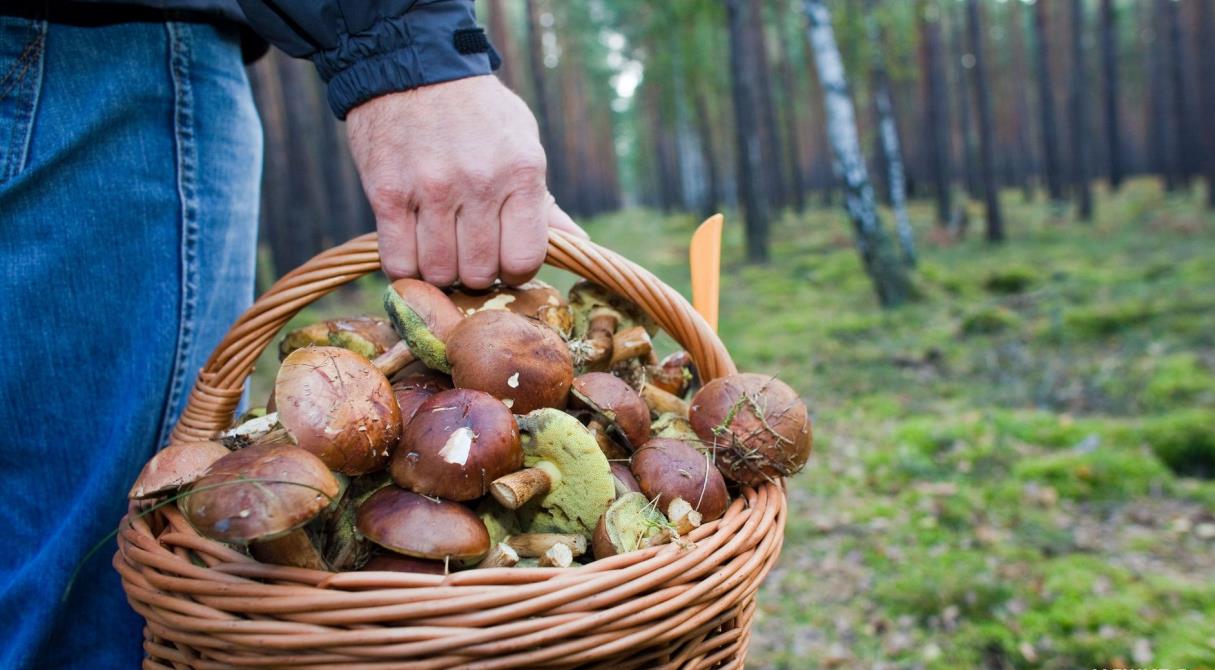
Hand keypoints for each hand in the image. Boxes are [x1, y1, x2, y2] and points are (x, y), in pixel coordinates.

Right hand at [346, 75, 585, 287]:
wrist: (413, 65)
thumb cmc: (477, 112)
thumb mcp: (523, 144)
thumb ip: (544, 202)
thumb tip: (579, 244)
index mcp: (521, 172)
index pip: (524, 259)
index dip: (515, 270)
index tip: (503, 259)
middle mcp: (479, 183)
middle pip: (479, 272)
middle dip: (476, 272)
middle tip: (468, 252)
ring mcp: (431, 189)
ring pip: (438, 272)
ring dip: (439, 271)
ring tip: (440, 248)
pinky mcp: (388, 194)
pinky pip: (399, 261)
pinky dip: (406, 268)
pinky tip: (412, 251)